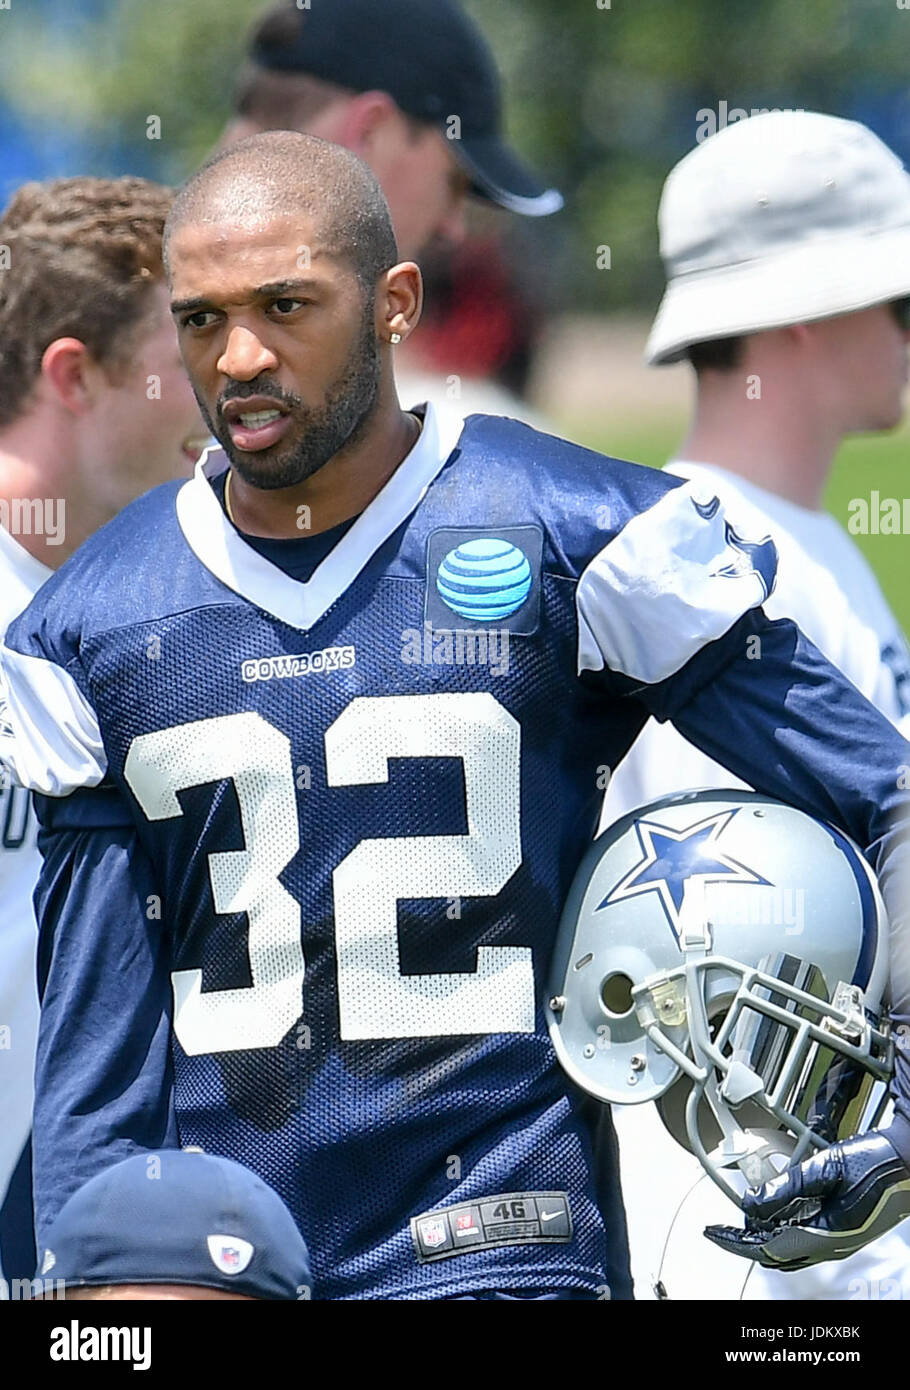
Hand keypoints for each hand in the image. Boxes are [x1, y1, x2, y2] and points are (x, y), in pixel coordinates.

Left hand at [704, 1131, 909, 1269]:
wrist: (908, 1160)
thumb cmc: (877, 1162)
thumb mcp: (826, 1168)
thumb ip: (787, 1186)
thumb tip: (751, 1202)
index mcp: (827, 1235)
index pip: (768, 1247)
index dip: (736, 1241)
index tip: (714, 1232)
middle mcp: (832, 1245)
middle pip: (776, 1254)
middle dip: (745, 1242)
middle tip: (720, 1228)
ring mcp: (839, 1241)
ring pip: (790, 1250)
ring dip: (762, 1236)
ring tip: (741, 1221)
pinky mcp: (843, 1232)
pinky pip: (804, 1241)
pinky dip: (781, 1231)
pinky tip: (773, 1215)